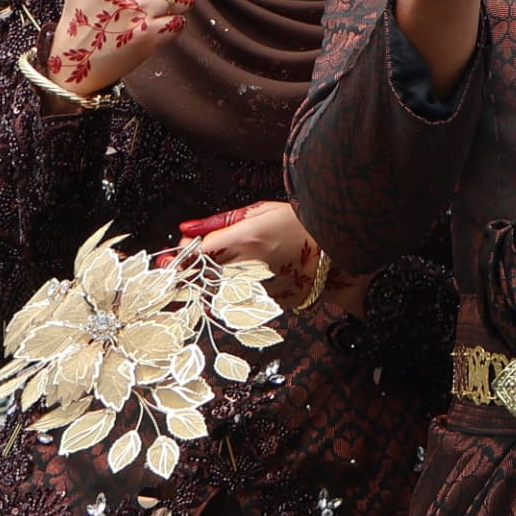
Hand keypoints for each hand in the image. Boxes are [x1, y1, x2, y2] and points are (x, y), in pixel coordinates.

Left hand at [176, 201, 364, 317]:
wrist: (337, 250)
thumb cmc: (301, 225)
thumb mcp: (260, 211)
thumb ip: (219, 221)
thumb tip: (185, 228)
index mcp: (244, 239)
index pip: (194, 252)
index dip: (181, 254)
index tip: (178, 254)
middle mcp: (247, 267)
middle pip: (198, 277)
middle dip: (190, 272)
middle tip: (192, 265)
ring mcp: (256, 288)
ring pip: (212, 294)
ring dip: (208, 285)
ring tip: (227, 272)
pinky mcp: (264, 304)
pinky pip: (234, 304)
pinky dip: (230, 296)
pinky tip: (245, 283)